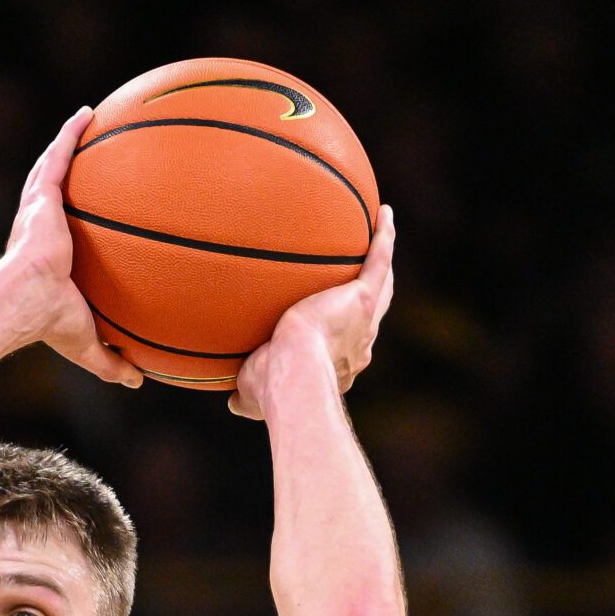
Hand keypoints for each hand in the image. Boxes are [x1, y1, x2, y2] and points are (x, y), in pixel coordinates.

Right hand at [0, 108, 142, 387]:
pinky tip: (88, 114)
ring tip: (90, 122)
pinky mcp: (41, 197)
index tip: (96, 217)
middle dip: (73, 177)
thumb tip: (139, 380)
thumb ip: (110, 360)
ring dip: (69, 146)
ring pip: (55, 170)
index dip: (78, 225)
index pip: (66, 236)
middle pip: (59, 197)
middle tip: (95, 162)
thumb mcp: (86, 343)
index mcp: (50, 259)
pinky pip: (59, 157)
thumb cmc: (49, 323)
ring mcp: (39, 210)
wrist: (25, 301)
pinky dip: (70, 135)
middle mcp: (43, 230)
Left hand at [231, 203, 397, 419]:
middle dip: (370, 298)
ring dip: (383, 261)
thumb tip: (230, 402)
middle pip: (369, 315)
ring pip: (382, 284)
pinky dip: (384, 237)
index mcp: (337, 364)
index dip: (340, 337)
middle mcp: (357, 342)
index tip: (331, 325)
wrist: (292, 374)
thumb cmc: (271, 389)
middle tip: (365, 280)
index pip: (341, 347)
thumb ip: (245, 396)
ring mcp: (364, 319)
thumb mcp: (253, 394)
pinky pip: (379, 260)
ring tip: (381, 235)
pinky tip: (383, 214)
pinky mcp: (363, 297)